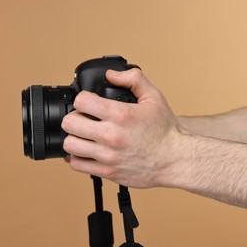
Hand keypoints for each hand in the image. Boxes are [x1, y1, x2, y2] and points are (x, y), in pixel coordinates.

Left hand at [61, 68, 183, 187]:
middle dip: (74, 117)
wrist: (176, 160)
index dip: (83, 99)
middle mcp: (111, 136)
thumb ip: (133, 79)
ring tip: (84, 135)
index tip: (88, 102)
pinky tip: (86, 151)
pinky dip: (77, 157)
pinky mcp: (107, 172)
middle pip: (70, 123)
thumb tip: (111, 74)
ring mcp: (108, 156)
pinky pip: (77, 165)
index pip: (81, 101)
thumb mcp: (154, 97)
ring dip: (73, 137)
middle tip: (83, 119)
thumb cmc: (165, 131)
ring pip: (69, 145)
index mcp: (121, 115)